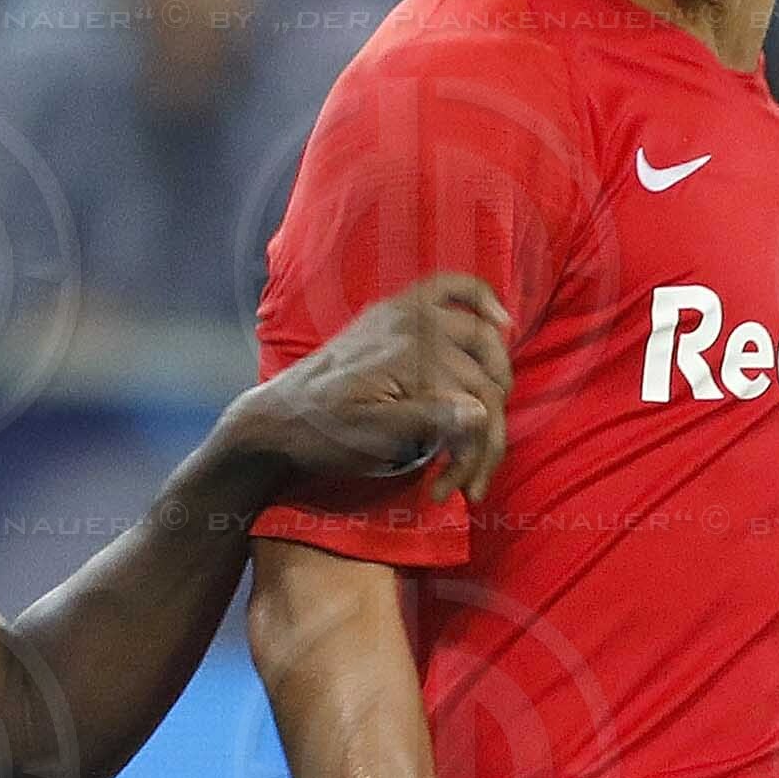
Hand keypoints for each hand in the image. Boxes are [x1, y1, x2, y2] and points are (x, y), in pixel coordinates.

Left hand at [227, 271, 510, 513]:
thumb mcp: (371, 437)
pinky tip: (500, 321)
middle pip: (484, 379)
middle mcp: (415, 325)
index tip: (459, 490)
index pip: (476, 403)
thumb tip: (481, 413)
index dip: (477, 452)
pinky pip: (449, 287)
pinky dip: (480, 299)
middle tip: (468, 477)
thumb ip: (426, 420)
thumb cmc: (322, 433)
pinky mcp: (396, 311)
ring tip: (478, 438)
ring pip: (481, 345)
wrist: (278, 417)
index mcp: (411, 356)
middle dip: (487, 435)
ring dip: (492, 390)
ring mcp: (406, 312)